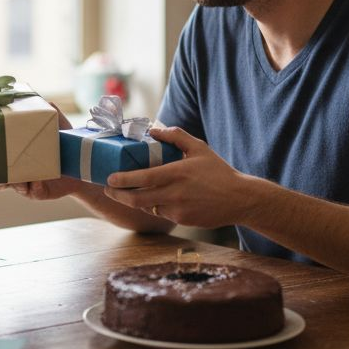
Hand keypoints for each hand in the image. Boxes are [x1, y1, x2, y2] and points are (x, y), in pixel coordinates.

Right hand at [9, 104, 82, 199]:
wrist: (83, 164)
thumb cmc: (66, 143)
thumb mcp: (57, 125)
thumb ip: (48, 111)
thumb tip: (39, 97)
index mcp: (18, 157)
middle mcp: (20, 172)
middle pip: (0, 176)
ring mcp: (29, 184)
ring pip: (14, 185)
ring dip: (14, 181)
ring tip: (17, 176)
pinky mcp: (40, 193)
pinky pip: (33, 191)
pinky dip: (34, 185)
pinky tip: (37, 180)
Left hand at [102, 126, 244, 226]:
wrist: (240, 199)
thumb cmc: (218, 171)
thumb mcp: (199, 148)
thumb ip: (176, 136)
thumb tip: (154, 128)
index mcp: (176, 173)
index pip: (142, 178)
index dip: (122, 180)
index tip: (109, 178)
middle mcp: (174, 193)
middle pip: (137, 200)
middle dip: (118, 196)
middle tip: (108, 188)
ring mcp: (178, 210)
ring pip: (147, 208)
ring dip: (135, 201)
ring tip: (125, 192)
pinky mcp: (182, 220)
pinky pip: (161, 214)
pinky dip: (154, 207)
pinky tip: (153, 199)